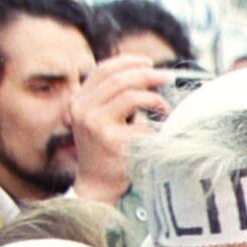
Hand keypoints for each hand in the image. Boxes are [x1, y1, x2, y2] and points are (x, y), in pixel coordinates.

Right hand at [69, 54, 169, 204]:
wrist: (97, 184)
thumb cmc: (105, 150)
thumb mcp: (100, 118)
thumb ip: (112, 97)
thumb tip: (144, 73)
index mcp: (79, 100)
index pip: (104, 70)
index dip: (129, 62)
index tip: (149, 63)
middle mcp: (82, 109)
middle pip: (120, 79)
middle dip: (148, 75)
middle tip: (167, 78)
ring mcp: (96, 125)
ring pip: (131, 96)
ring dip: (154, 99)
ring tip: (165, 109)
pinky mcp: (112, 141)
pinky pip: (142, 125)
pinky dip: (155, 127)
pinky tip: (159, 134)